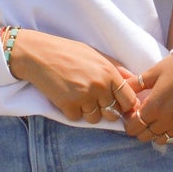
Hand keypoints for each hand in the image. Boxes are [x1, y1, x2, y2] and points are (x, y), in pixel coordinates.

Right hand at [7, 28, 140, 123]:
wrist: (39, 54)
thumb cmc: (68, 52)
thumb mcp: (96, 54)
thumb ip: (116, 68)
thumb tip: (133, 80)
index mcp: (109, 73)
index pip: (128, 100)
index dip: (125, 105)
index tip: (117, 104)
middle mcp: (99, 86)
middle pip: (112, 113)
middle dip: (105, 109)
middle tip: (93, 99)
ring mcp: (84, 97)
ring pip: (94, 119)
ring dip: (87, 111)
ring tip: (78, 96)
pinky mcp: (68, 106)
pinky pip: (76, 118)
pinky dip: (71, 111)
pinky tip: (66, 97)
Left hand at [123, 53, 172, 146]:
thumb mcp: (153, 72)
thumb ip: (135, 84)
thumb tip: (121, 88)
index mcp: (154, 107)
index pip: (133, 126)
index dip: (129, 121)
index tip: (132, 112)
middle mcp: (166, 121)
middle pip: (144, 136)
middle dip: (139, 127)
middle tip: (142, 115)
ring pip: (158, 140)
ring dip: (153, 132)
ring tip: (156, 119)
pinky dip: (168, 135)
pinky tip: (168, 123)